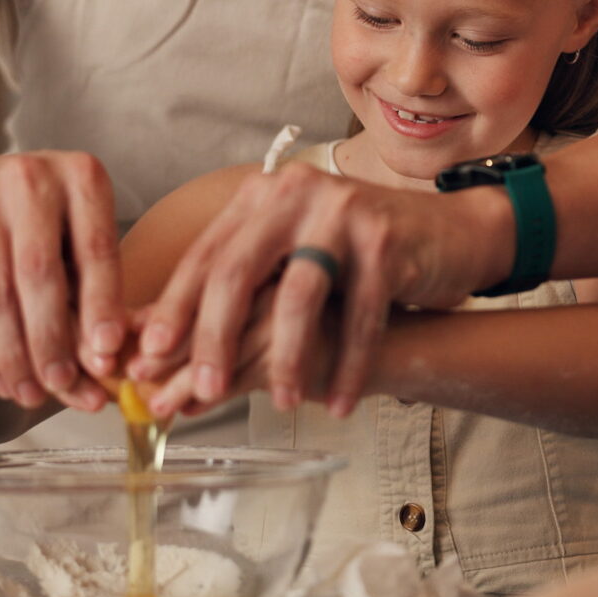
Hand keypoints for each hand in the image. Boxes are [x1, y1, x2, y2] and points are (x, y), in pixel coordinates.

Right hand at [0, 151, 124, 412]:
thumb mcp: (81, 237)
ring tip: (32, 394)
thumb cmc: (47, 225)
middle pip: (40, 274)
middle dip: (52, 339)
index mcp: (81, 175)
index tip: (109, 351)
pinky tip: (2, 381)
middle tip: (64, 385)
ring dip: (16, 355)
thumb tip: (103, 364)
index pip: (95, 247)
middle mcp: (30, 181)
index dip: (102, 303)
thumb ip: (95, 292)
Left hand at [128, 163, 503, 417]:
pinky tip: (338, 402)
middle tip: (201, 391)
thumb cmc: (357, 260)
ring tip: (280, 403)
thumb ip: (241, 288)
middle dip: (216, 337)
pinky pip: (360, 315)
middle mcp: (295, 193)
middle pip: (240, 271)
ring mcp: (343, 212)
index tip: (146, 358)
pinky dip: (347, 365)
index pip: (206, 256)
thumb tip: (161, 347)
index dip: (174, 309)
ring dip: (287, 358)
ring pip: (299, 296)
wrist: (451, 234)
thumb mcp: (292, 258)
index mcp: (262, 197)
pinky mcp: (387, 239)